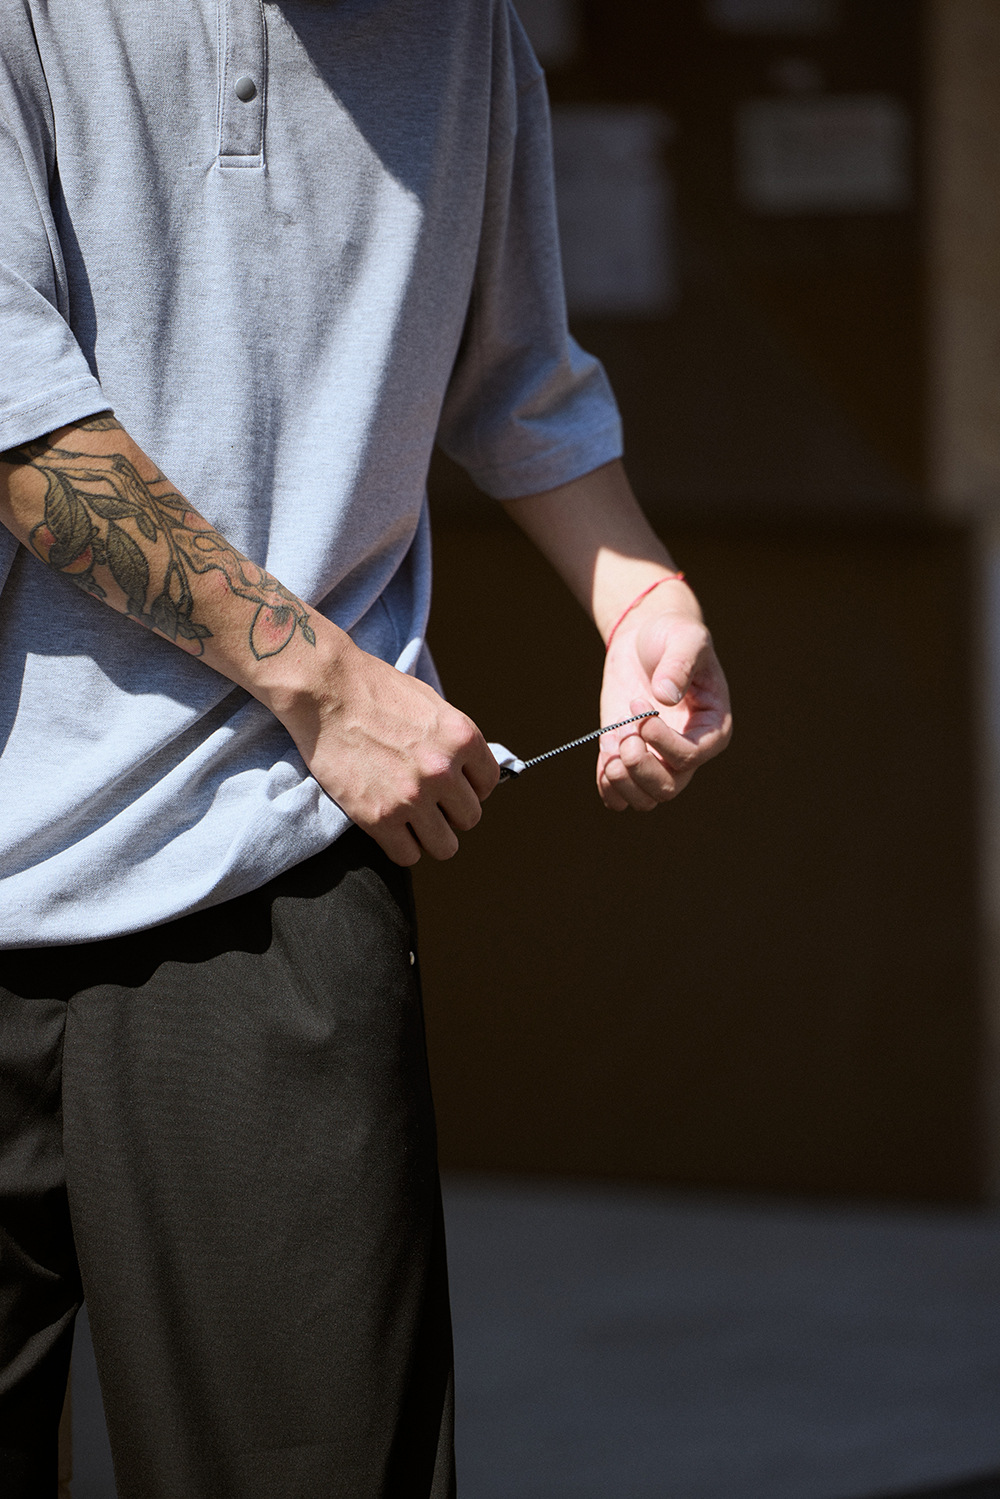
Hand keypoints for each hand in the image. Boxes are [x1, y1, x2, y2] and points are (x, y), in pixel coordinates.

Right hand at [272, 631, 498, 865]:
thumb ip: (451, 740)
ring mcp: (412, 797)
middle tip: (426, 802)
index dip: (469, 788)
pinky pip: (407, 855)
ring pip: (445, 846)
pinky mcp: (379, 817)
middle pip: (469, 818)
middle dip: (449, 812)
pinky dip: (400, 846)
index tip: (450, 787)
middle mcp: (443, 771)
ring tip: (411, 821)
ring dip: (430, 836)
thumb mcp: (429, 704)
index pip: (488, 784)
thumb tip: (465, 770)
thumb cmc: (374, 690)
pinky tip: (389, 828)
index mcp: (462, 738)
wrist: (324, 690)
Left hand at [597, 599, 731, 811]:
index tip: (641, 709)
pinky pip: (621, 794)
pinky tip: (603, 758)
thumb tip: (665, 697)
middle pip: (669, 788)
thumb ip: (679, 665)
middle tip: (625, 736)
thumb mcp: (684, 640)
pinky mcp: (629, 755)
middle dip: (641, 768)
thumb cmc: (674, 637)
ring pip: (646, 798)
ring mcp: (657, 757)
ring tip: (611, 750)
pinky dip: (607, 786)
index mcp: (712, 727)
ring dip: (623, 782)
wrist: (645, 638)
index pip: (692, 756)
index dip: (663, 742)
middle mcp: (687, 751)